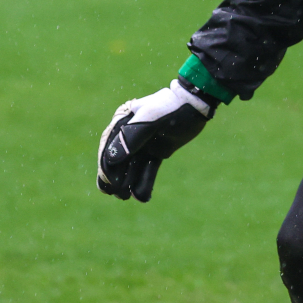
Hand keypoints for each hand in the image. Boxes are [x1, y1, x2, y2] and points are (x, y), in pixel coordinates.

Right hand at [97, 79, 211, 201]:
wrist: (195, 104)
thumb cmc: (170, 107)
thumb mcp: (150, 120)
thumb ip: (130, 138)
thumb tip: (111, 159)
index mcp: (123, 122)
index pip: (108, 147)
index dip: (107, 166)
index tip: (110, 183)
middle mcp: (130, 134)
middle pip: (118, 160)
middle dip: (116, 178)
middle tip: (118, 194)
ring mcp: (145, 143)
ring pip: (133, 167)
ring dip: (129, 182)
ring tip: (127, 197)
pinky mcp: (158, 151)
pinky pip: (148, 168)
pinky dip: (145, 182)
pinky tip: (142, 197)